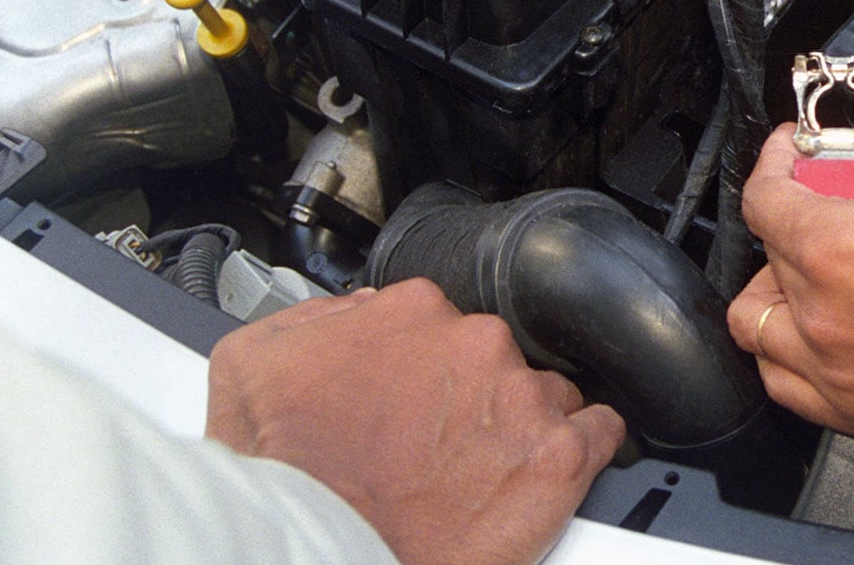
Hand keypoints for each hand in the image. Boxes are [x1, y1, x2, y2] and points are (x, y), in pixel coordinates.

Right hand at [206, 279, 624, 564]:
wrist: (316, 553)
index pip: (442, 322)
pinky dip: (585, 448)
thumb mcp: (252, 369)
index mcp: (411, 314)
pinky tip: (550, 470)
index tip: (415, 396)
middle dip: (473, 395)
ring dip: (520, 424)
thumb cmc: (288, 481)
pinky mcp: (559, 457)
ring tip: (484, 469)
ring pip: (545, 393)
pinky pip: (601, 433)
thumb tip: (355, 312)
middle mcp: (475, 344)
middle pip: (495, 357)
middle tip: (439, 444)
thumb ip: (314, 321)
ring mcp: (522, 399)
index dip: (427, 364)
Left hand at [728, 82, 853, 453]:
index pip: (765, 199)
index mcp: (840, 251)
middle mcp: (826, 320)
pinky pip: (792, 389)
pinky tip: (832, 335)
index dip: (776, 164)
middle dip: (793, 222)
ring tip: (822, 274)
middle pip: (766, 259)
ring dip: (779, 295)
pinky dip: (794, 358)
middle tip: (835, 206)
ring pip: (761, 332)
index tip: (795, 155)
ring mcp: (840, 376)